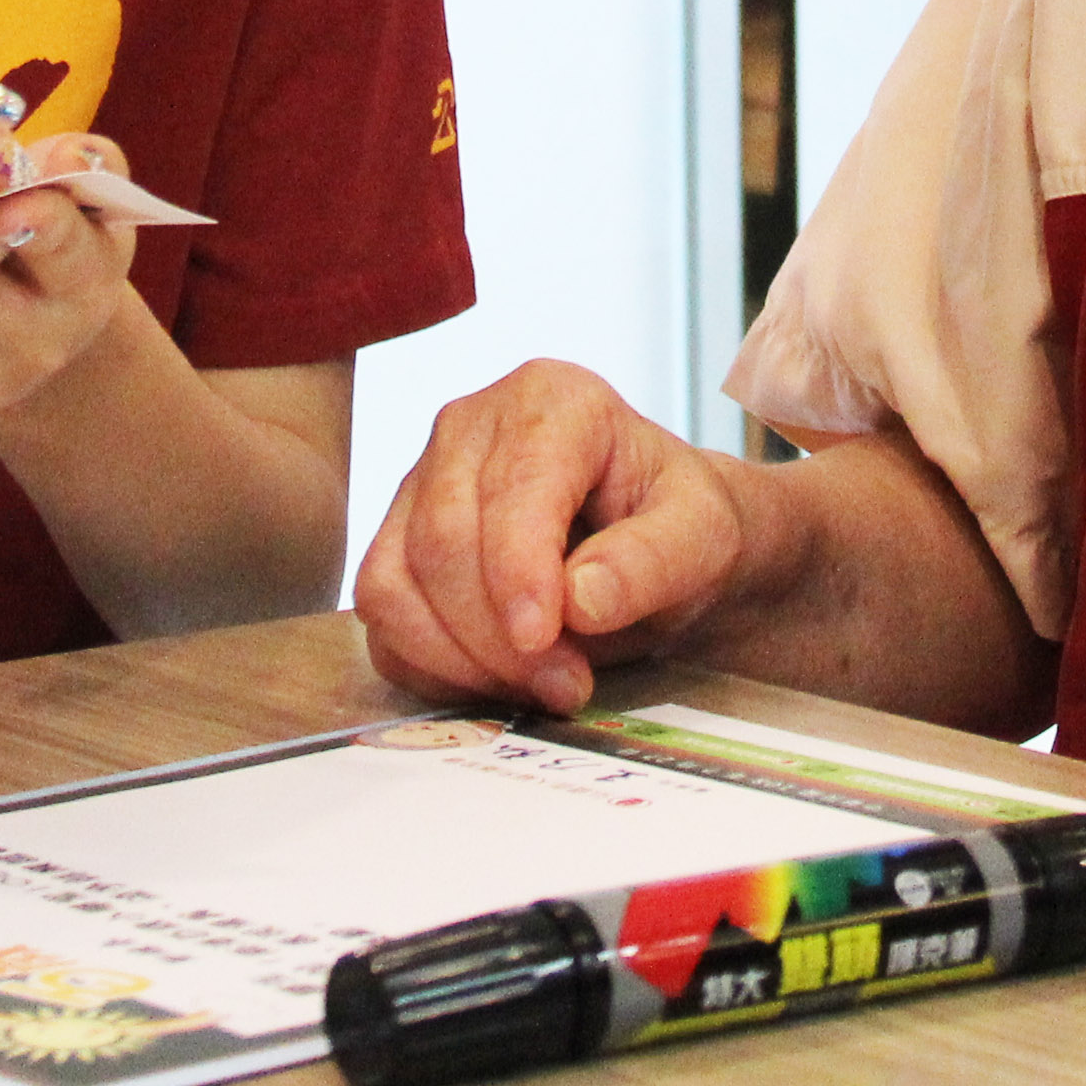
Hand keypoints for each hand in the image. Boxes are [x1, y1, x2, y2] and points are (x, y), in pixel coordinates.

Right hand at [353, 360, 768, 713]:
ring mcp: (420, 482)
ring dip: (459, 658)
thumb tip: (580, 600)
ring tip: (538, 686)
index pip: (508, 492)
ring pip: (393, 583)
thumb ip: (652, 561)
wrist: (657, 539)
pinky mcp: (396, 542)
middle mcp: (467, 426)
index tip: (545, 644)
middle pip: (441, 543)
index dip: (517, 576)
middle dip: (495, 636)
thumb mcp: (705, 535)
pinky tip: (496, 680)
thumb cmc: (678, 522)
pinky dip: (429, 665)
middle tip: (566, 686)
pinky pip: (380, 617)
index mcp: (549, 399)